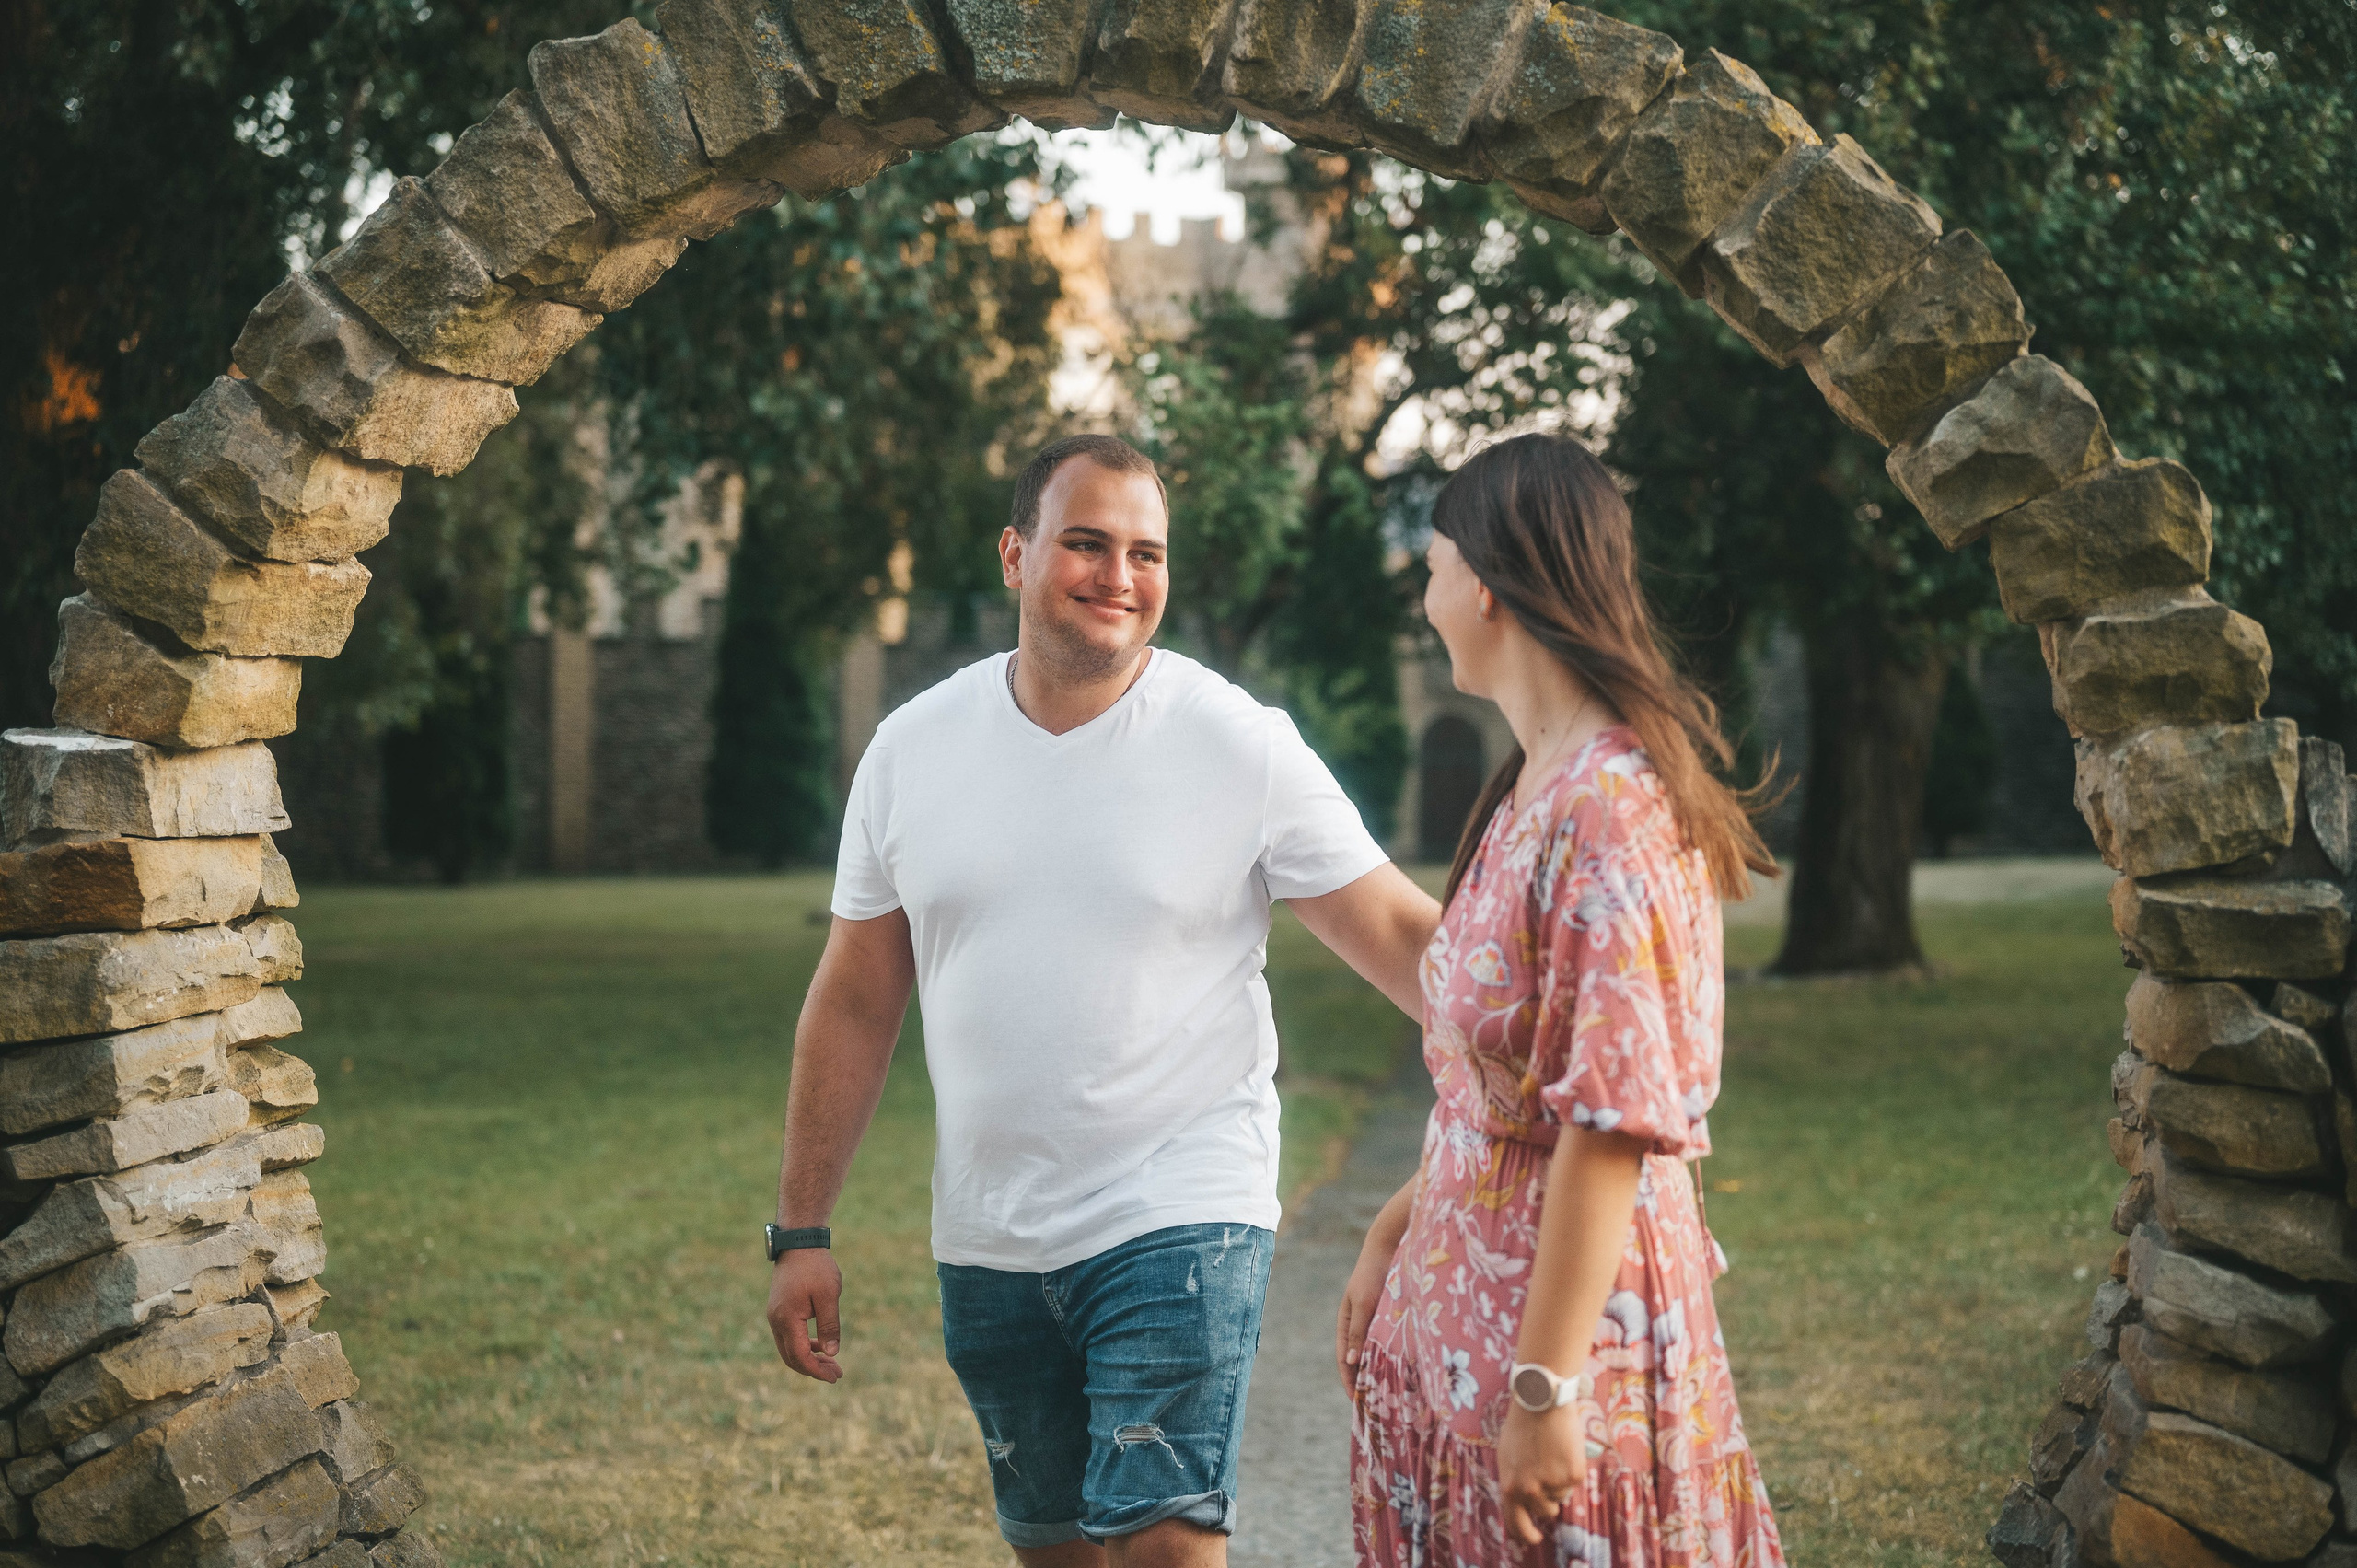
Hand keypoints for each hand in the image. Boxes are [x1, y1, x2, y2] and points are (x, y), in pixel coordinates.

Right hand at [766, 1249, 843, 1381]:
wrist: (798, 1242)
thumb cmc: (815, 1267)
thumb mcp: (828, 1295)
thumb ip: (829, 1326)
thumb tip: (831, 1353)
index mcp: (787, 1319)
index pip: (800, 1356)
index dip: (817, 1370)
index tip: (835, 1377)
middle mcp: (776, 1320)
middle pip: (791, 1357)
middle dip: (813, 1368)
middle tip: (836, 1373)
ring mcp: (775, 1315)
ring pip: (788, 1348)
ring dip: (808, 1358)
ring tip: (831, 1362)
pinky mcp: (778, 1309)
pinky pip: (788, 1336)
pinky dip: (803, 1345)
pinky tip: (819, 1345)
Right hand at [1334, 1243, 1392, 1394]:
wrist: (1390, 1246)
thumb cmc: (1372, 1274)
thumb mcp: (1364, 1304)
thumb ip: (1357, 1332)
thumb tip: (1350, 1363)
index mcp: (1345, 1322)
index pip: (1343, 1359)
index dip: (1349, 1380)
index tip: (1356, 1402)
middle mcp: (1359, 1324)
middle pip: (1358, 1359)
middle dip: (1364, 1381)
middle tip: (1374, 1406)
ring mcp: (1375, 1321)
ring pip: (1375, 1353)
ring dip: (1380, 1371)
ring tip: (1389, 1394)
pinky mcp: (1391, 1316)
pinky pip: (1390, 1343)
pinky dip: (1393, 1358)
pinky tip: (1403, 1370)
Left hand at [1497, 1402, 1585, 1545]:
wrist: (1541, 1402)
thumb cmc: (1522, 1426)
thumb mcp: (1507, 1459)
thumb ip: (1514, 1484)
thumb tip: (1522, 1504)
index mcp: (1510, 1487)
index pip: (1516, 1525)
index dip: (1526, 1535)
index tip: (1534, 1538)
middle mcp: (1530, 1490)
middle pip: (1546, 1512)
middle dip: (1549, 1503)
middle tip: (1549, 1484)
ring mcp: (1552, 1484)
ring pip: (1561, 1496)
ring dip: (1559, 1481)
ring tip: (1551, 1454)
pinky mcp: (1573, 1475)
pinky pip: (1574, 1481)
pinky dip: (1571, 1468)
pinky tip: (1563, 1448)